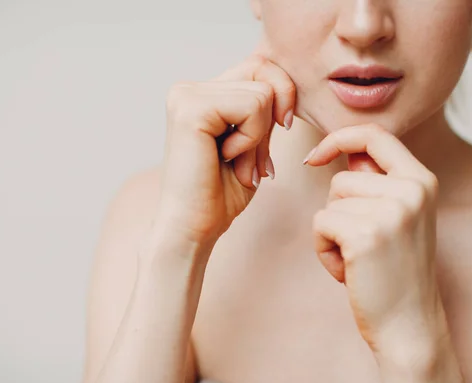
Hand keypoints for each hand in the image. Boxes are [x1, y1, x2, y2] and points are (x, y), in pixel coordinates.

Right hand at [158, 54, 295, 244]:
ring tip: (235, 164)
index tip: (280, 130)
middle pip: (264, 72)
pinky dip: (251, 140)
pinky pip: (253, 107)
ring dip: (259, 138)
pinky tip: (226, 159)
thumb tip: (285, 85)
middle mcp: (189, 88)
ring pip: (263, 93)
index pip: (260, 66)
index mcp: (202, 94)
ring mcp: (186, 95)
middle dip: (270, 122)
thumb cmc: (221, 193)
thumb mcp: (253, 142)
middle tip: (249, 159)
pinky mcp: (191, 108)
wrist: (194, 227)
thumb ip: (263, 110)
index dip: (281, 96)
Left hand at [305, 123, 442, 360]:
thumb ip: (377, 183)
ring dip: (332, 233)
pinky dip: (324, 249)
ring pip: (329, 203)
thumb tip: (343, 152)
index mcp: (422, 181)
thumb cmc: (395, 272)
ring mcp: (391, 212)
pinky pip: (320, 224)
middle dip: (338, 212)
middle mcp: (412, 191)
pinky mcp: (365, 235)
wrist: (409, 326)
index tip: (316, 157)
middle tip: (363, 246)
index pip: (375, 135)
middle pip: (341, 179)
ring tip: (358, 260)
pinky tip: (348, 271)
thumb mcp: (399, 218)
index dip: (339, 139)